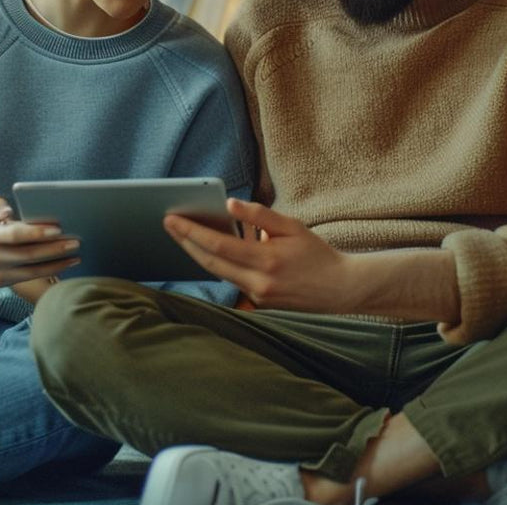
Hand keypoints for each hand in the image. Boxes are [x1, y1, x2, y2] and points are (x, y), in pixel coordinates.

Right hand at [0, 194, 79, 289]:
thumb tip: (10, 209)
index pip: (15, 234)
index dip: (36, 232)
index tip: (57, 228)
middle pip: (28, 254)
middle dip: (54, 249)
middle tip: (76, 241)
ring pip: (32, 270)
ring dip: (56, 264)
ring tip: (76, 256)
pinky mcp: (0, 284)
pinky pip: (28, 278)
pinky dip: (47, 273)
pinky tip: (63, 266)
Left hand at [164, 198, 354, 312]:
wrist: (339, 289)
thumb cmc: (316, 253)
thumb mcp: (292, 226)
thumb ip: (260, 215)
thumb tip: (229, 205)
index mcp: (267, 260)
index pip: (218, 245)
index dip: (191, 232)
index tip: (171, 219)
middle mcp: (258, 282)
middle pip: (210, 262)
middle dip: (185, 242)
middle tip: (167, 224)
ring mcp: (257, 296)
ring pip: (218, 272)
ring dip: (198, 253)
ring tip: (181, 233)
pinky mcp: (258, 302)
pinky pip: (231, 279)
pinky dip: (217, 263)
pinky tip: (206, 249)